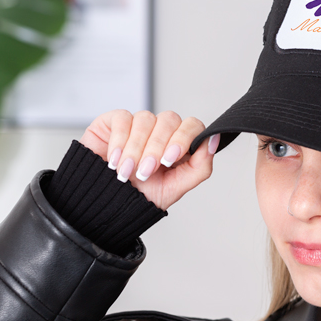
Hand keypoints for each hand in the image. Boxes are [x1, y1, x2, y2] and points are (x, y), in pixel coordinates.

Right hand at [79, 109, 218, 210]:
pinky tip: (114, 160)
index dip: (183, 138)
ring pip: (145, 119)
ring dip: (136, 149)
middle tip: (145, 172)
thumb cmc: (142, 195)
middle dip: (156, 148)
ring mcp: (140, 123)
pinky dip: (119, 141)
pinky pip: (123, 118)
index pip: (192, 125)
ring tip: (127, 172)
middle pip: (169, 120)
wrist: (107, 202)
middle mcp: (162, 130)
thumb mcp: (176, 187)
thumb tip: (213, 140)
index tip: (169, 160)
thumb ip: (200, 166)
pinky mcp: (116, 120)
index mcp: (180, 143)